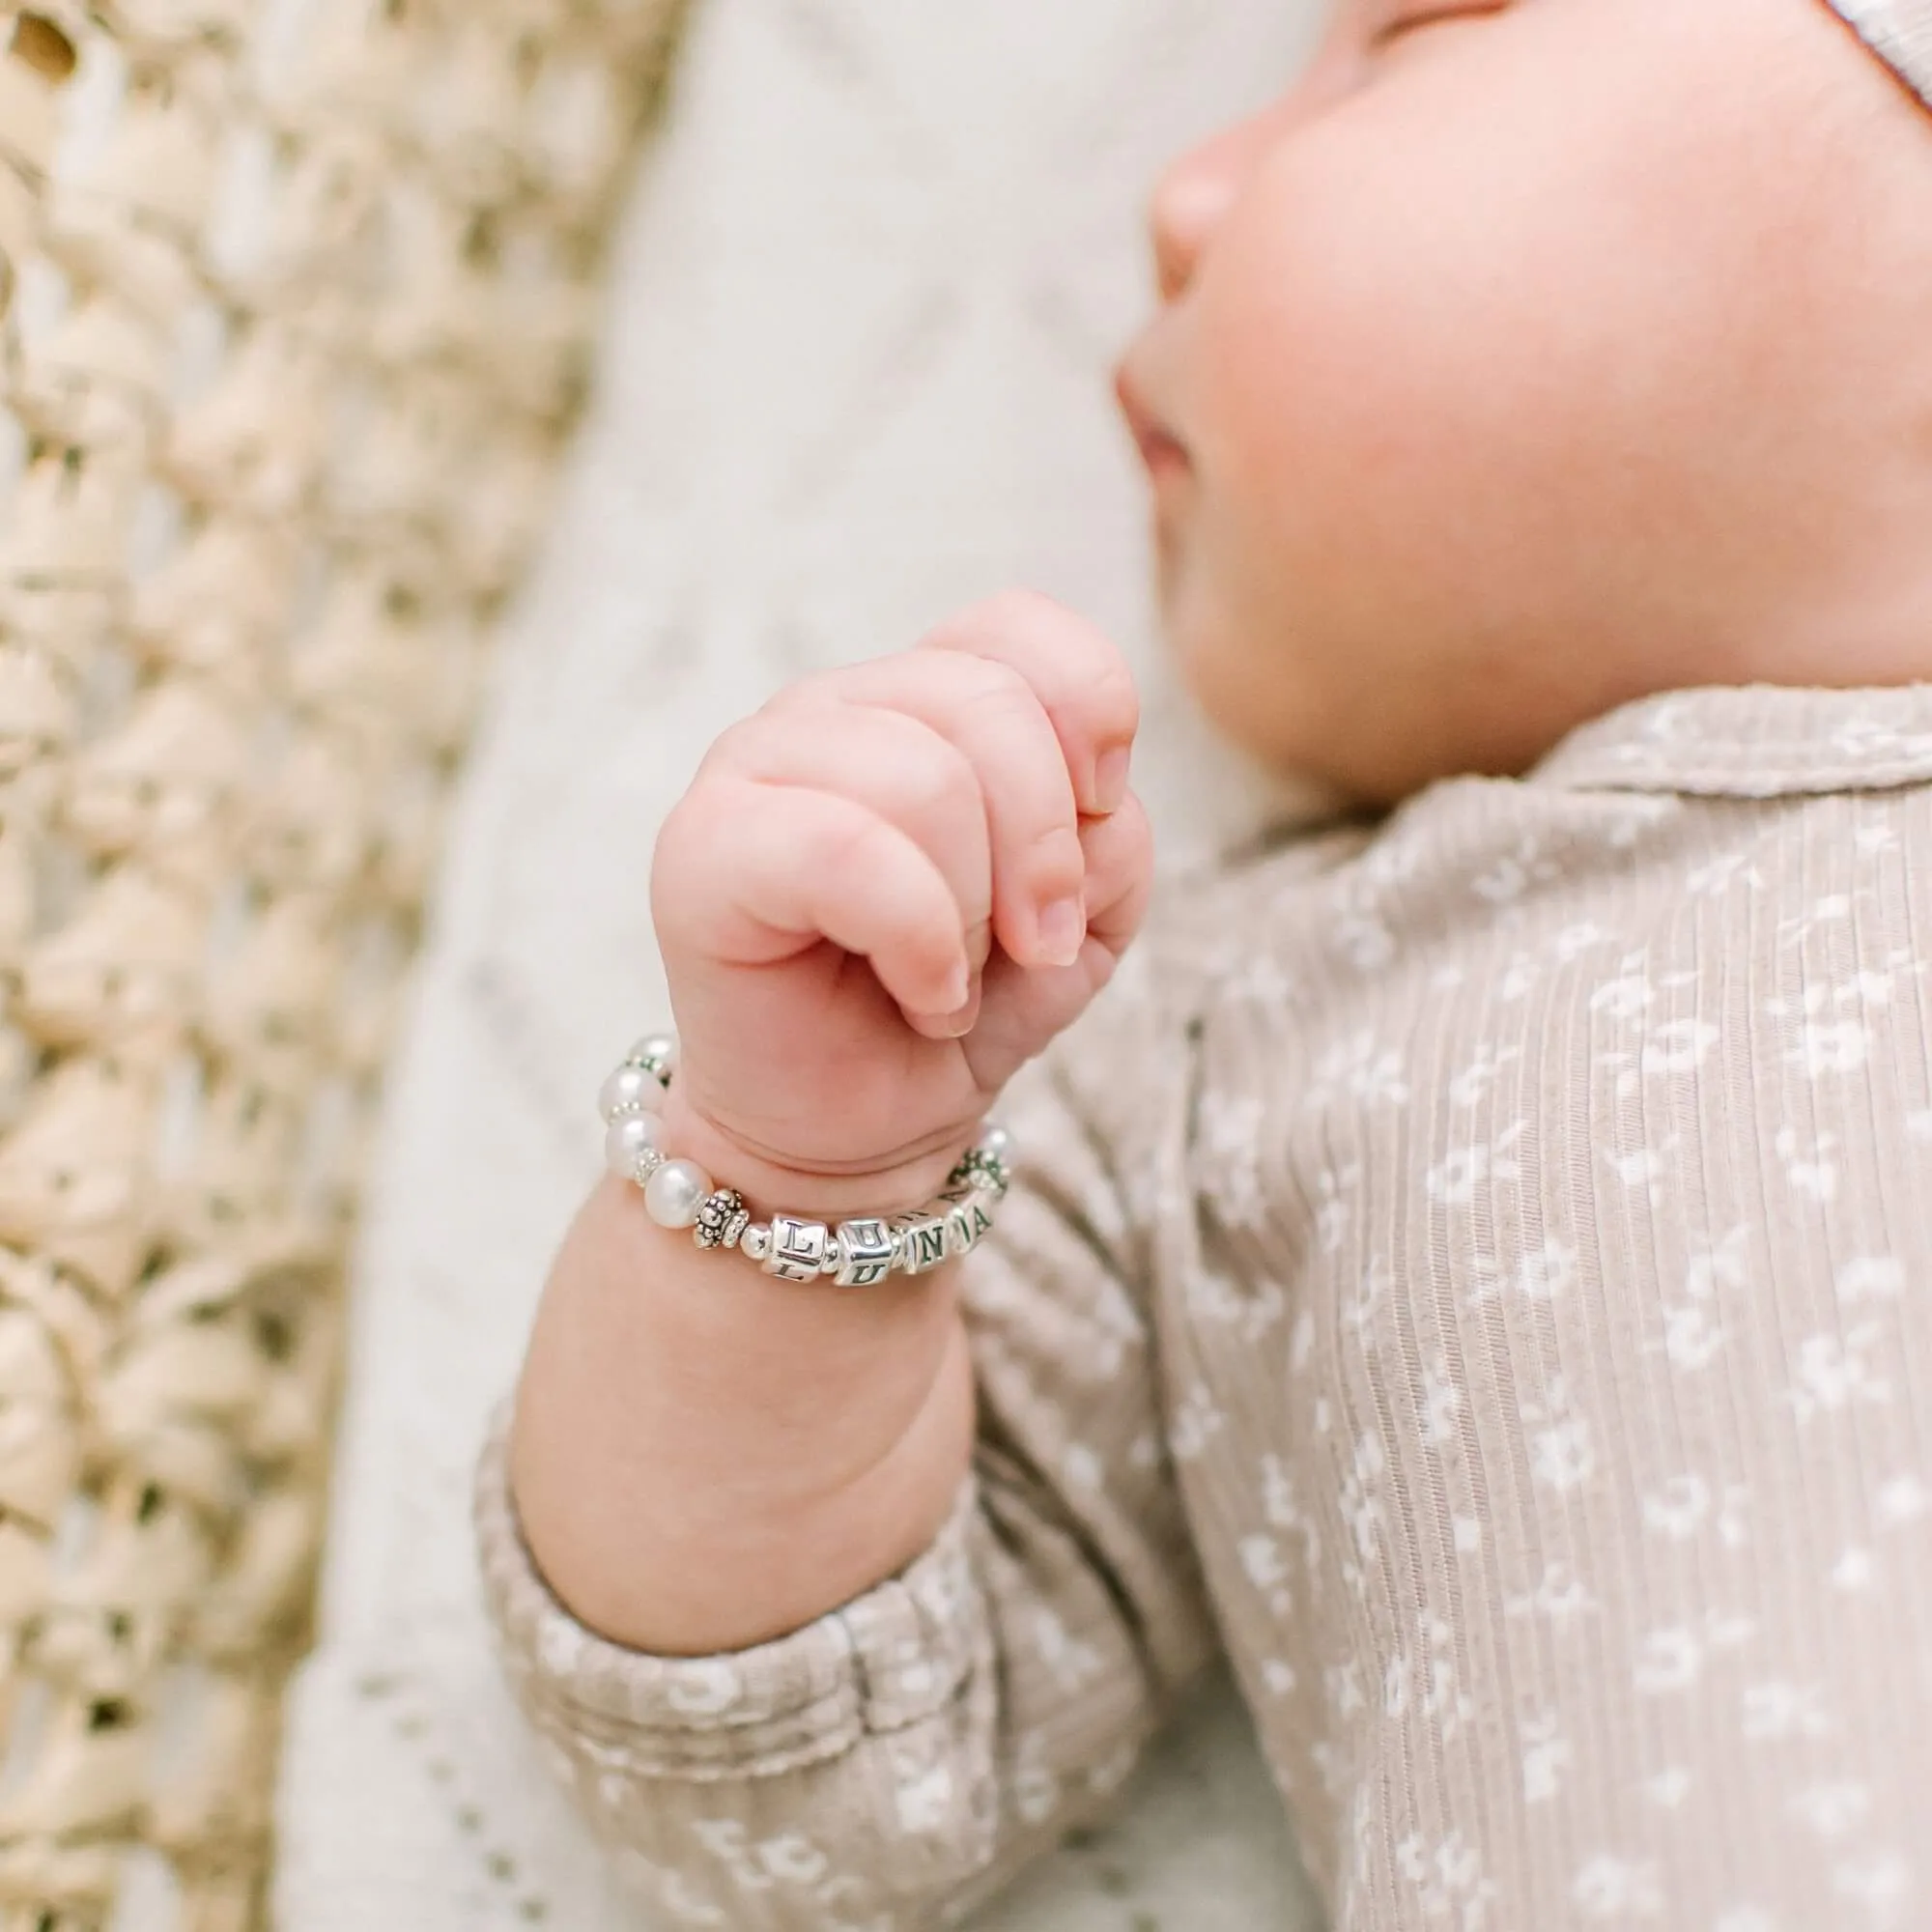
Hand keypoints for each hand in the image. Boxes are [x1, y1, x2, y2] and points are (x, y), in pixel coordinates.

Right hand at [649, 591, 1150, 1214]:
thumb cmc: (954, 1009)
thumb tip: (1095, 811)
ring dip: (973, 915)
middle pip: (987, 703)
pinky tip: (924, 996)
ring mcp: (756, 765)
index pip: (1014, 626)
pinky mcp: (702, 845)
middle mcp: (831, 709)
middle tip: (1034, 945)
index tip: (1101, 810)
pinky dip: (919, 942)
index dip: (1088, 708)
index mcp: (916, 699)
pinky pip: (845, 849)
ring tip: (952, 980)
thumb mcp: (1080, 923)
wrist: (854, 1130)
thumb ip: (1107, 839)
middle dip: (1044, 849)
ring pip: (924, 777)